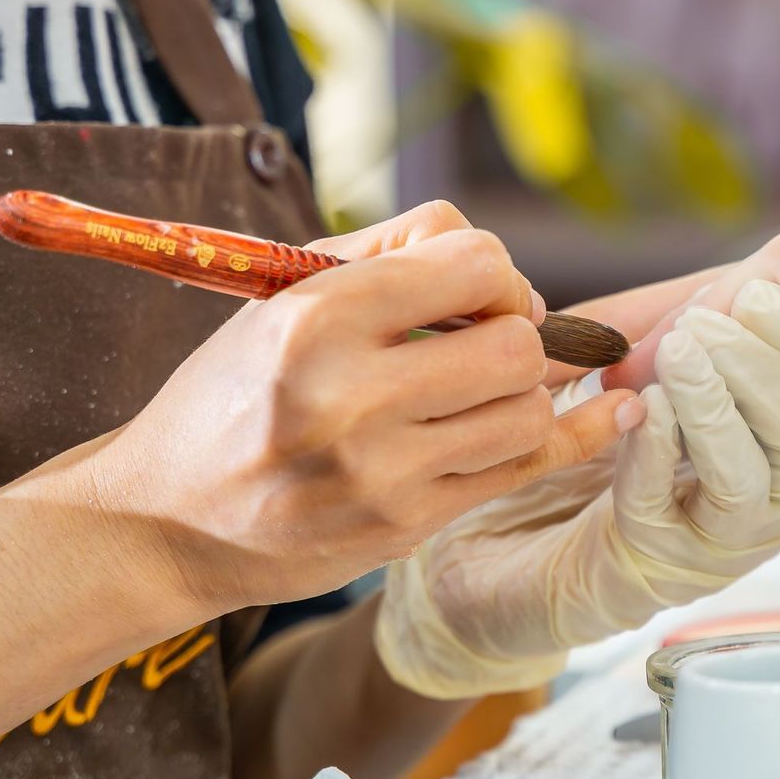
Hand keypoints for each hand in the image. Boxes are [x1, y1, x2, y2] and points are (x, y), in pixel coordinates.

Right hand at [88, 200, 642, 612]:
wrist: (164, 522)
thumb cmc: (227, 397)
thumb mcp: (279, 299)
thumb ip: (385, 252)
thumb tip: (491, 258)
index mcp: (318, 319)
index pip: (471, 258)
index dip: (491, 270)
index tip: (475, 292)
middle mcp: (353, 396)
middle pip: (516, 342)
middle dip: (516, 331)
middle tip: (485, 343)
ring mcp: (384, 472)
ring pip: (529, 409)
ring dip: (521, 391)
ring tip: (478, 392)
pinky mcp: (407, 526)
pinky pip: (528, 469)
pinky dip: (581, 432)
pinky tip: (616, 410)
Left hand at [375, 280, 779, 697]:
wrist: (485, 564)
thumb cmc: (559, 468)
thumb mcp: (625, 390)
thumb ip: (668, 348)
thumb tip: (712, 279)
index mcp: (760, 458)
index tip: (763, 288)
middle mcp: (755, 510)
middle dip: (765, 365)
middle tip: (727, 310)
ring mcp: (709, 551)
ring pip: (751, 475)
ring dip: (716, 402)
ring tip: (683, 349)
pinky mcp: (649, 577)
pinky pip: (670, 508)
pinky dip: (657, 450)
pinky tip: (642, 406)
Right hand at [601, 219, 779, 523]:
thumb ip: (720, 309)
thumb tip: (642, 368)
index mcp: (770, 288)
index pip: (664, 311)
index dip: (609, 339)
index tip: (553, 365)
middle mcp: (777, 355)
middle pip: (673, 384)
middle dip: (655, 398)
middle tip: (616, 418)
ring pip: (701, 444)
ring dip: (699, 446)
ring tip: (670, 453)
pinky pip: (743, 492)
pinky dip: (721, 491)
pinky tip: (691, 492)